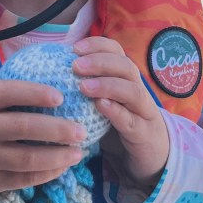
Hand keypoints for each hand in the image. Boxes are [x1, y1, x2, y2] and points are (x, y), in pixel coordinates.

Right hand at [0, 79, 84, 202]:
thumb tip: (46, 88)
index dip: (33, 93)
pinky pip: (24, 179)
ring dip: (58, 156)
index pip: (5, 93)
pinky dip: (46, 173)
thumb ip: (0, 98)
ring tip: (78, 152)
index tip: (59, 96)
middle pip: (23, 128)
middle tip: (80, 130)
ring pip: (28, 158)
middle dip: (57, 129)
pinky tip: (61, 167)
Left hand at [72, 36, 169, 191]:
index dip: (97, 46)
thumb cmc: (119, 124)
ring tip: (83, 86)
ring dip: (107, 85)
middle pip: (126, 67)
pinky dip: (116, 112)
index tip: (74, 48)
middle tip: (76, 65)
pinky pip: (131, 121)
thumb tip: (51, 71)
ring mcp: (143, 113)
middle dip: (100, 62)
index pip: (117, 52)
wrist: (151, 157)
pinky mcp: (143, 135)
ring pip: (133, 92)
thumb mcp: (104, 102)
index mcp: (126, 79)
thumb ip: (86, 87)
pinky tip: (100, 106)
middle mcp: (138, 90)